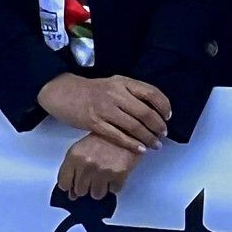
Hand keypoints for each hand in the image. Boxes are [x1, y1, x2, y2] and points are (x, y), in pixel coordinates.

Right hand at [38, 72, 171, 152]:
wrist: (63, 92)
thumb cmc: (90, 90)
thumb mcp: (112, 84)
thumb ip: (130, 93)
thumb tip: (153, 110)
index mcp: (122, 82)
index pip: (151, 92)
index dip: (163, 106)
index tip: (168, 116)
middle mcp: (115, 93)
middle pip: (145, 112)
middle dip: (158, 126)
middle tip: (163, 134)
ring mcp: (104, 108)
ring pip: (133, 126)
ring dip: (148, 138)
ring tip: (155, 145)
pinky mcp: (94, 122)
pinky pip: (118, 136)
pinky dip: (132, 144)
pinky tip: (140, 149)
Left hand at [57, 131, 141, 198]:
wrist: (125, 130)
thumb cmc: (102, 139)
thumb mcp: (81, 148)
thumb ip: (73, 169)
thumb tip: (72, 193)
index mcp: (74, 156)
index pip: (63, 184)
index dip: (69, 185)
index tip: (74, 184)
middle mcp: (86, 164)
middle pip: (80, 191)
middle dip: (86, 186)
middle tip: (92, 176)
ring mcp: (102, 171)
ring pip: (96, 194)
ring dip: (100, 188)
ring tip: (103, 176)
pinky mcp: (119, 175)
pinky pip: (113, 191)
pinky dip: (114, 185)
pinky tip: (114, 173)